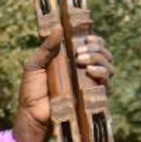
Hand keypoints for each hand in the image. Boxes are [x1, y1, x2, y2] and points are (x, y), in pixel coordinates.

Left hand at [14, 27, 115, 141]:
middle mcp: (84, 70)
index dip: (94, 39)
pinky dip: (101, 73)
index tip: (86, 37)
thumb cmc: (32, 91)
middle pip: (103, 53)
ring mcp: (90, 83)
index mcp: (71, 60)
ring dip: (98, 59)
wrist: (32, 114)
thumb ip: (47, 48)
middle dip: (95, 48)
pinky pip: (107, 83)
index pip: (92, 46)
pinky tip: (89, 71)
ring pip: (108, 66)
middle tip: (78, 52)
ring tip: (80, 60)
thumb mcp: (35, 65)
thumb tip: (58, 27)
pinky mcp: (93, 96)